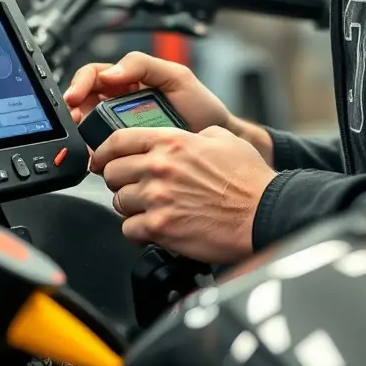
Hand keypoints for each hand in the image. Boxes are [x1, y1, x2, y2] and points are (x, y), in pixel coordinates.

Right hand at [64, 52, 273, 163]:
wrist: (217, 141)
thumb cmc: (201, 106)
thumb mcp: (176, 76)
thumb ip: (143, 65)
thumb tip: (110, 73)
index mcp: (128, 80)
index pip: (93, 75)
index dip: (80, 84)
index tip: (75, 97)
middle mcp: (119, 103)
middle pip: (84, 102)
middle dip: (73, 111)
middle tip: (73, 121)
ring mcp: (121, 129)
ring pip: (89, 128)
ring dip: (80, 133)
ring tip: (83, 139)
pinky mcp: (127, 151)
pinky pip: (103, 151)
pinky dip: (95, 153)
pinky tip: (96, 157)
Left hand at [91, 125, 276, 263]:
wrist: (263, 213)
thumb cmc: (248, 180)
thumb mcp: (222, 139)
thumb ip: (195, 135)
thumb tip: (187, 137)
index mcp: (172, 142)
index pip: (118, 140)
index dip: (104, 150)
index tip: (102, 158)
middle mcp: (160, 167)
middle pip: (112, 172)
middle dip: (119, 181)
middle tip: (132, 188)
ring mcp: (158, 198)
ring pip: (119, 202)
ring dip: (131, 207)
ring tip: (150, 210)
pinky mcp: (160, 228)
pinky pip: (129, 229)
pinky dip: (139, 231)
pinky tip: (155, 228)